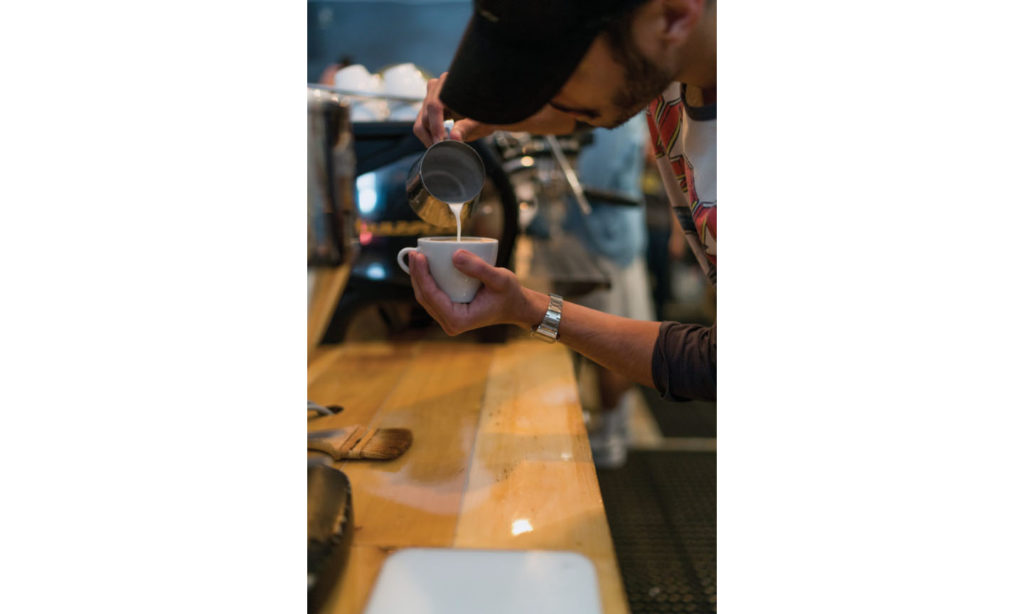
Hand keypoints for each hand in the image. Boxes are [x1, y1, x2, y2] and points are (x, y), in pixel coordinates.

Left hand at [407, 249, 542, 334]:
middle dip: (416, 275)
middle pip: (424, 297)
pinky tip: (424, 266)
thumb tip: (454, 255)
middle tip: (413, 252)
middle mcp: (450, 324)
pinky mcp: (450, 313)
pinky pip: (433, 297)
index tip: (418, 256)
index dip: (421, 275)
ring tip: (416, 257)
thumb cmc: (510, 294)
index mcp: (459, 320)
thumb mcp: (500, 278)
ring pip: (426, 298)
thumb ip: (479, 268)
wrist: (516, 306)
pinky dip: (427, 281)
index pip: (432, 296)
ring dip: (418, 278)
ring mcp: (449, 320)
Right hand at [413, 72, 498, 146]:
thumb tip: (454, 137)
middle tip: (446, 149)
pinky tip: (442, 141)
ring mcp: (430, 96)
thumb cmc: (484, 114)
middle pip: (427, 116)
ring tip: (445, 146)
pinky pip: (422, 125)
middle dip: (434, 136)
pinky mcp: (427, 107)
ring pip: (421, 122)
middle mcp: (437, 86)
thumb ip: (466, 128)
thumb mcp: (478, 122)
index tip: (441, 143)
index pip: (435, 105)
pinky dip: (430, 136)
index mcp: (450, 84)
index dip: (436, 126)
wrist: (485, 110)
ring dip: (430, 138)